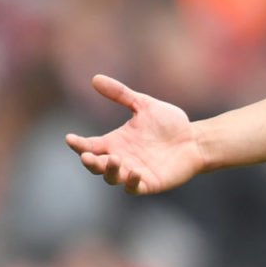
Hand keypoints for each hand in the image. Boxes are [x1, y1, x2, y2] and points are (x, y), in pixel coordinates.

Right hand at [65, 75, 204, 194]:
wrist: (196, 139)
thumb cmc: (170, 124)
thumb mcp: (144, 105)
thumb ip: (121, 94)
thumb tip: (95, 78)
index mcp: (115, 142)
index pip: (90, 145)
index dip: (78, 144)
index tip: (70, 138)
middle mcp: (121, 158)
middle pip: (96, 165)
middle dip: (90, 162)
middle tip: (87, 156)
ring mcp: (133, 172)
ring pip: (112, 177)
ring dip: (110, 171)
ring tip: (115, 159)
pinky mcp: (149, 183)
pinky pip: (135, 188)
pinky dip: (132, 182)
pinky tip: (135, 173)